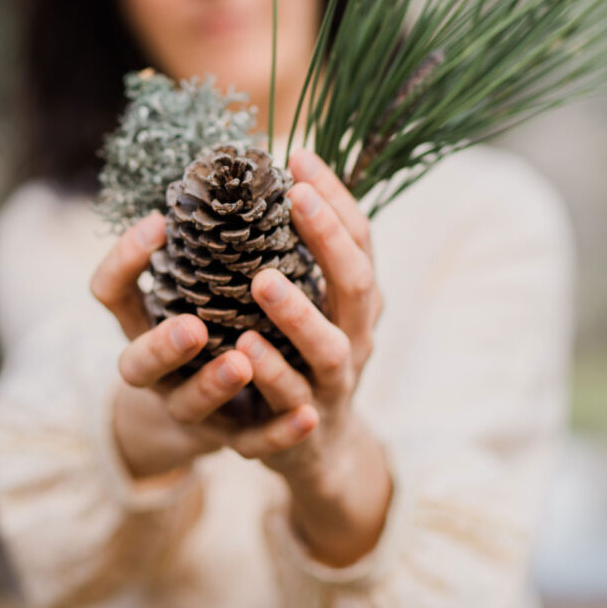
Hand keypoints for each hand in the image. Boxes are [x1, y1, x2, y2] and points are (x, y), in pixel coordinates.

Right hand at [89, 210, 321, 479]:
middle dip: (163, 344)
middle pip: (139, 364)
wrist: (235, 413)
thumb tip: (265, 165)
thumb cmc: (224, 324)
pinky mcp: (240, 439)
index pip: (111, 293)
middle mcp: (164, 369)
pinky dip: (280, 431)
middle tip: (193, 323)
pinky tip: (307, 414)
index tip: (157, 222)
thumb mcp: (208, 284)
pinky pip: (256, 443)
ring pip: (191, 404)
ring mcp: (197, 409)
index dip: (124, 262)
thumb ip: (218, 240)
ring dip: (214, 382)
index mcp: (152, 320)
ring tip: (243, 359)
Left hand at [233, 147, 383, 488]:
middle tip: (296, 198)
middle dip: (330, 239)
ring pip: (329, 348)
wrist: (321, 452)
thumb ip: (306, 255)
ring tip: (262, 280)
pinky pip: (293, 406)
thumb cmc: (308, 358)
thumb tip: (280, 178)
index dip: (337, 198)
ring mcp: (335, 384)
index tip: (301, 155)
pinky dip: (275, 379)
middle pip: (357, 284)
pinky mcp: (306, 427)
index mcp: (358, 300)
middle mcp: (357, 336)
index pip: (360, 239)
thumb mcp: (319, 304)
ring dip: (301, 314)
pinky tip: (245, 351)